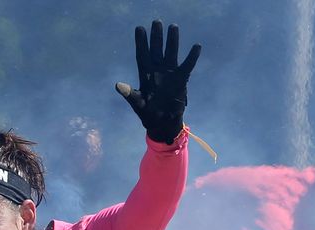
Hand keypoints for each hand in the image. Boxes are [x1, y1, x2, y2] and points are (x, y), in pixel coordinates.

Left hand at [115, 20, 200, 143]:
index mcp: (145, 74)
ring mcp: (169, 73)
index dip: (140, 42)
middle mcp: (157, 70)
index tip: (139, 28)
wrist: (163, 123)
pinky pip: (187, 66)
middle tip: (157, 21)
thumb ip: (129, 94)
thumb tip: (118, 85)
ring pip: (171, 53)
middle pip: (156, 50)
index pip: (142, 54)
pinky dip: (192, 57)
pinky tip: (196, 46)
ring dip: (172, 41)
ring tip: (173, 26)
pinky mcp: (181, 79)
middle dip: (156, 36)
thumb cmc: (148, 113)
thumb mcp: (137, 103)